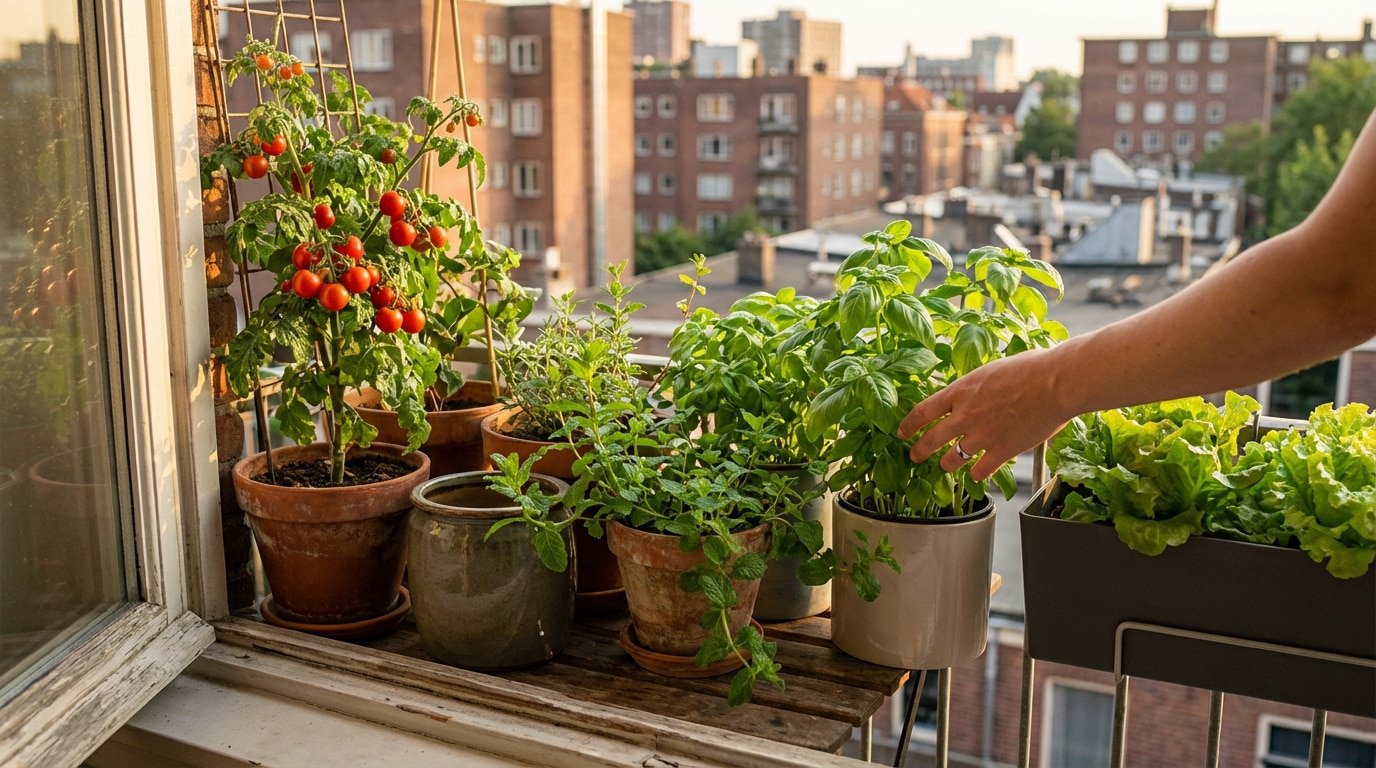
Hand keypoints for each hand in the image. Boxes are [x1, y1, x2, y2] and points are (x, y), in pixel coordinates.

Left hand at [897, 348, 1073, 480]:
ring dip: (946, 465)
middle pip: (930, 440)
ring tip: (946, 466)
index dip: (909, 425)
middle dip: (919, 451)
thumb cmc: (1031, 369)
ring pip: (951, 460)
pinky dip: (975, 474)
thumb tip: (970, 393)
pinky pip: (979, 472)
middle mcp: (965, 415)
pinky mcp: (1001, 451)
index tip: (902, 432)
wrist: (1055, 383)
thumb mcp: (991, 370)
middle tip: (915, 457)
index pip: (922, 412)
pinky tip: (977, 473)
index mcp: (960, 391)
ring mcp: (982, 435)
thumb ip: (975, 387)